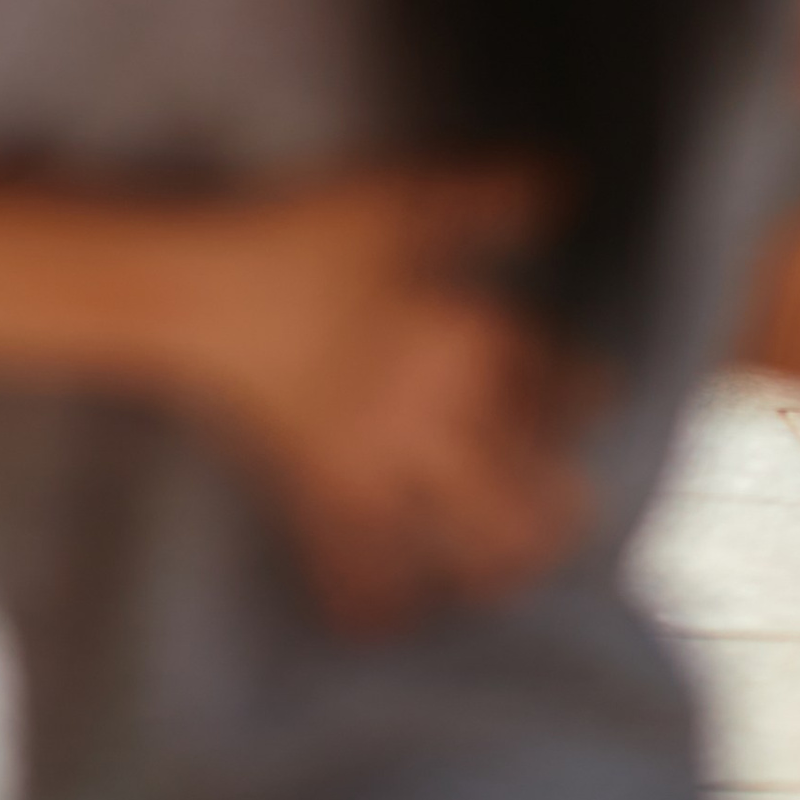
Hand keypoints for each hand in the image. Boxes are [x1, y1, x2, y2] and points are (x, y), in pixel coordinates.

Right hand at [156, 163, 595, 632]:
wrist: (201, 290)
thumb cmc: (302, 236)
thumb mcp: (401, 200)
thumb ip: (488, 197)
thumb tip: (568, 183)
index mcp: (460, 347)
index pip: (548, 386)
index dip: (580, 393)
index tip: (598, 393)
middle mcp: (430, 422)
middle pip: (520, 496)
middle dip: (555, 512)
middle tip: (573, 509)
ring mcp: (370, 467)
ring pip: (452, 547)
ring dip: (488, 567)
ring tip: (506, 571)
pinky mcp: (311, 489)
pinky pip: (353, 567)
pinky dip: (377, 599)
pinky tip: (392, 616)